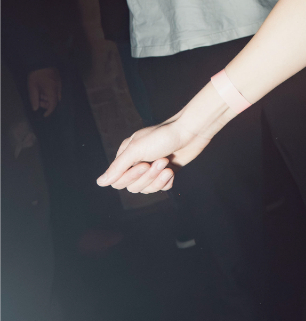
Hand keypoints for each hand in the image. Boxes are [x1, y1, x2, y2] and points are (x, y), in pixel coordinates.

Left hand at [27, 66, 61, 116]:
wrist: (41, 61)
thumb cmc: (36, 74)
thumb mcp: (32, 87)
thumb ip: (34, 99)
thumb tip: (35, 108)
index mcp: (52, 91)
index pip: (53, 105)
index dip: (49, 111)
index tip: (44, 115)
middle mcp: (58, 88)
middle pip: (54, 100)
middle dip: (47, 103)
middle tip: (38, 101)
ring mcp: (59, 83)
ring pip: (55, 95)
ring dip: (48, 98)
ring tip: (40, 94)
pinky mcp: (58, 79)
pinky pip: (56, 90)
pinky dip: (51, 93)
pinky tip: (44, 90)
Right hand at [97, 96, 222, 193]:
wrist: (191, 132)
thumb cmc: (163, 136)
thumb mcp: (136, 150)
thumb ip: (117, 167)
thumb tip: (99, 183)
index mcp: (126, 155)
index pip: (118, 180)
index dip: (130, 177)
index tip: (145, 164)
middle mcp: (137, 163)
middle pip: (133, 186)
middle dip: (148, 177)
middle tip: (161, 161)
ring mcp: (152, 169)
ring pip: (147, 189)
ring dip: (158, 179)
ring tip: (167, 164)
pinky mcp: (166, 173)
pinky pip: (161, 188)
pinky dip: (167, 182)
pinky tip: (172, 171)